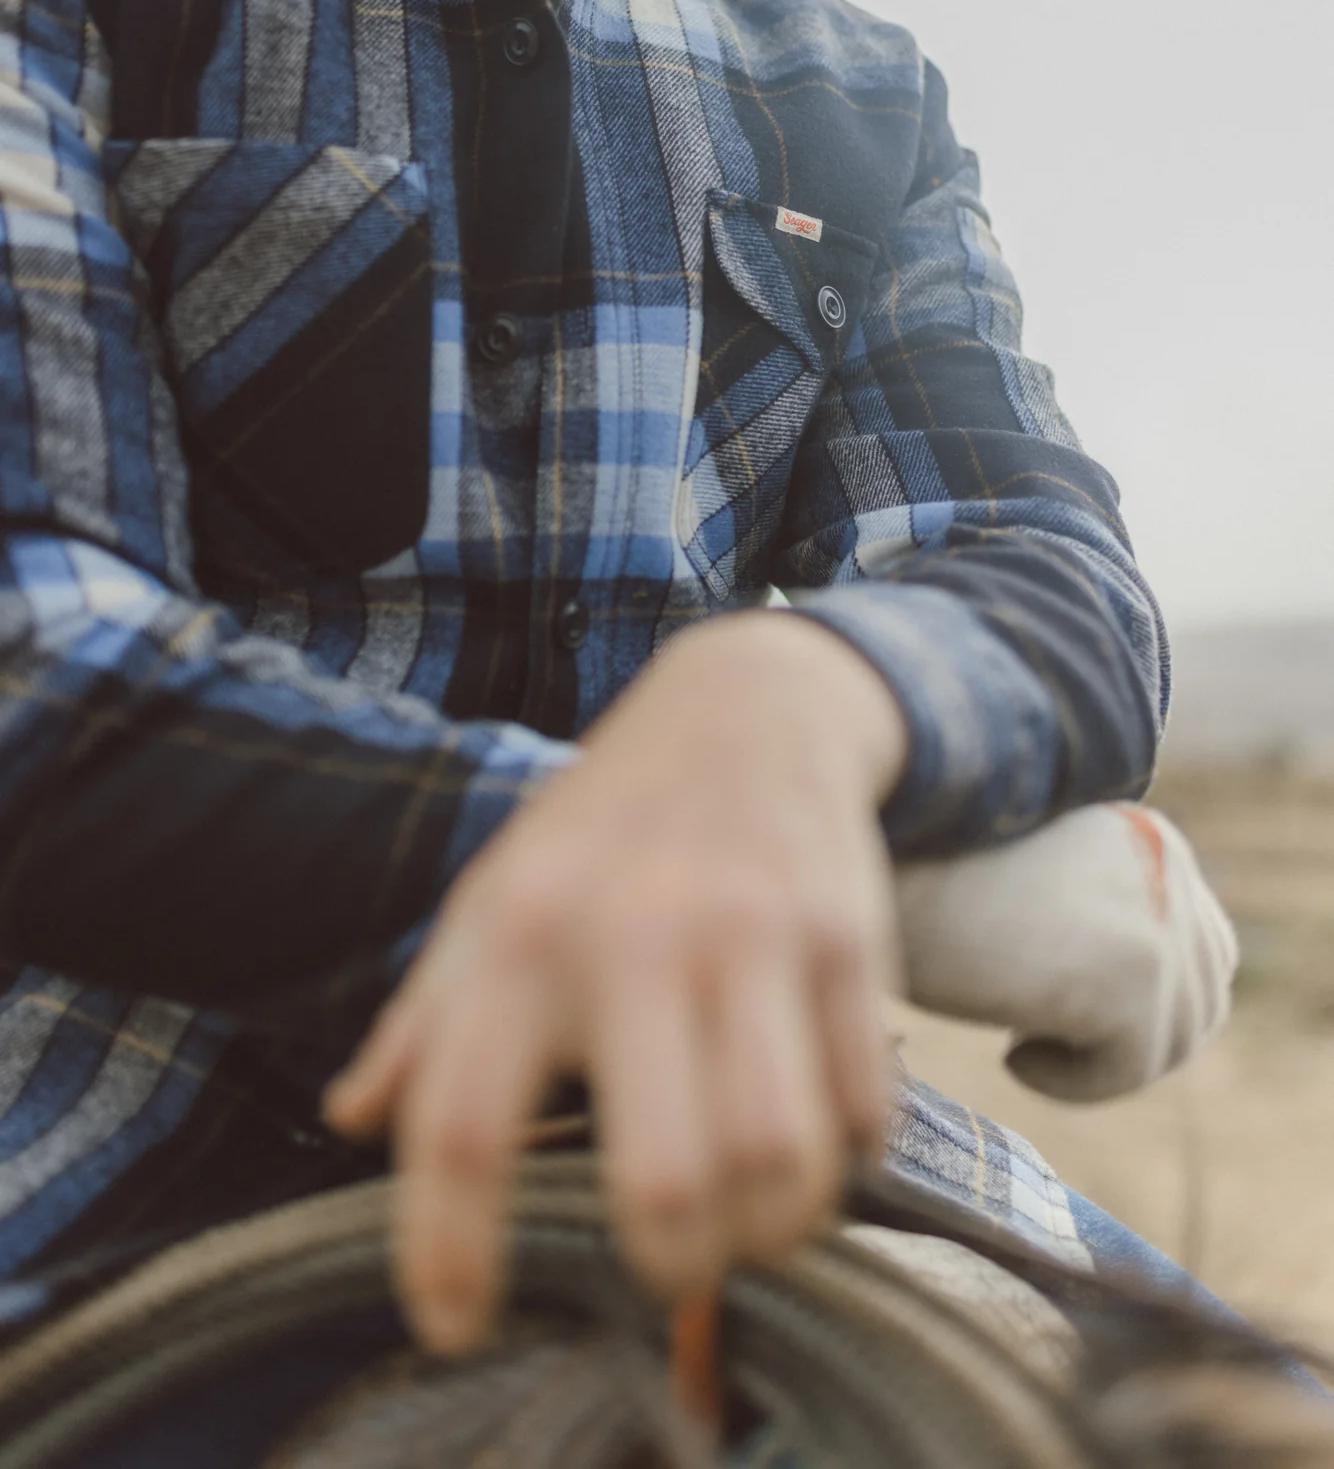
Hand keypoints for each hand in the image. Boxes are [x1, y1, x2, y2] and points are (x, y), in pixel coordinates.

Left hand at [324, 611, 905, 1351]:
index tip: (456, 1324)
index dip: (449, 1249)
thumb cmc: (603, 825)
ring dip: (766, 1230)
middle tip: (662, 1264)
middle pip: (661, 1178)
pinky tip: (809, 1136)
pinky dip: (840, 1157)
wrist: (745, 706)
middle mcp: (633, 936)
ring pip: (776, 1160)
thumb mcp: (493, 896)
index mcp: (520, 933)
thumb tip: (352, 1120)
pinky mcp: (846, 936)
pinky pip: (860, 1107)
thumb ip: (423, 1018)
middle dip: (667, 1264)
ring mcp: (751, 935)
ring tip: (745, 1221)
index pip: (460, 1125)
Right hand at [896, 803, 1237, 1100]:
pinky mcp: (1136, 972)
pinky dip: (1070, 1080)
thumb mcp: (1026, 885)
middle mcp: (1166, 862)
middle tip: (1039, 1039)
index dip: (1139, 1003)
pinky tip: (1009, 1050)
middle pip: (1200, 1000)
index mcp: (1144, 835)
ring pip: (1170, 1042)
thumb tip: (1123, 999)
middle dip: (1127, 1039)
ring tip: (1017, 1039)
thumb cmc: (913, 882)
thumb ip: (1088, 918)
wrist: (860, 862)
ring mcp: (1158, 915)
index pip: (1202, 948)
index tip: (1056, 1016)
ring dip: (1095, 1059)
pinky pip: (1129, 1070)